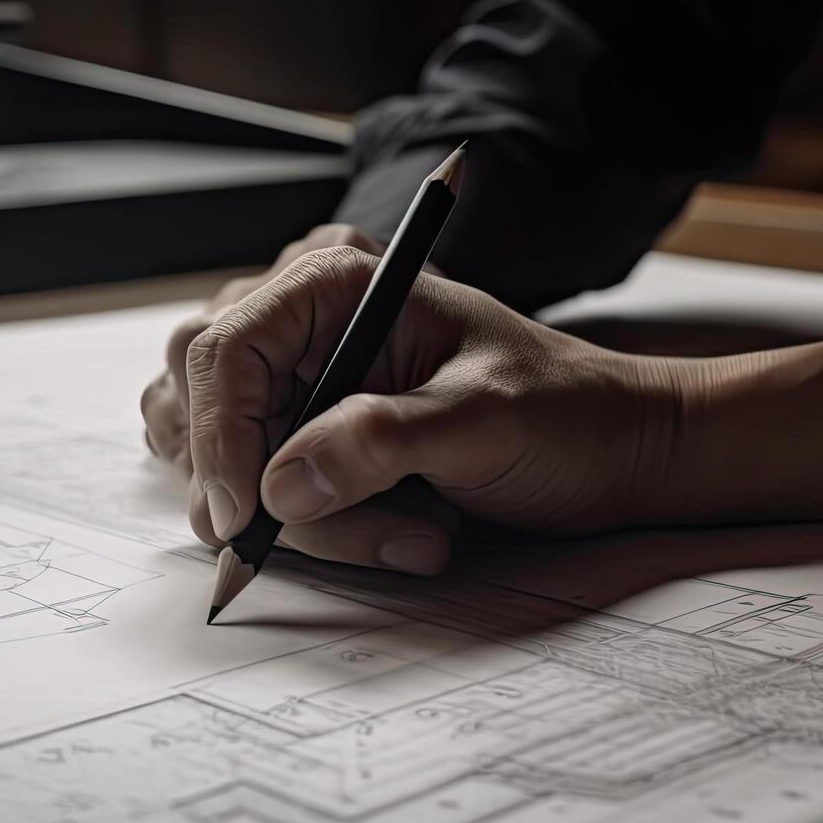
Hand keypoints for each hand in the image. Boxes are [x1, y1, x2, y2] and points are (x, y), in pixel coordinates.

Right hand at [145, 245, 683, 573]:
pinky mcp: (315, 431)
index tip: (243, 517)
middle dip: (261, 487)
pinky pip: (257, 480)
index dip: (218, 437)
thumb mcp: (484, 419)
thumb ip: (381, 442)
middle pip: (210, 406)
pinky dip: (299, 523)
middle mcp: (309, 323)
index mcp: (338, 283)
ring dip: (292, 516)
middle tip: (355, 539)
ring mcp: (307, 379)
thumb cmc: (564, 412)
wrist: (612, 449)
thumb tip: (280, 484)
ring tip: (403, 534)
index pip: (226, 349)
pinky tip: (380, 531)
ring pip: (226, 454)